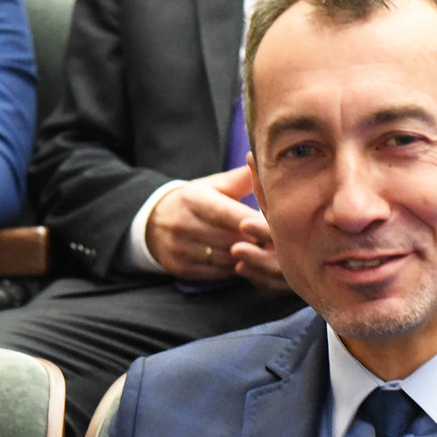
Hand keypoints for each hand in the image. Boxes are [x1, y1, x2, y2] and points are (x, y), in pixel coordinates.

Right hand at [145, 167, 285, 290]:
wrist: (153, 222)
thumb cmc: (194, 201)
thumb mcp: (213, 185)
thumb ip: (242, 178)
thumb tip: (268, 164)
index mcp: (194, 199)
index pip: (230, 214)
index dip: (256, 222)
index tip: (279, 226)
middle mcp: (184, 224)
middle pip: (232, 238)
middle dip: (258, 241)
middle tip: (282, 243)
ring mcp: (180, 248)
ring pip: (227, 258)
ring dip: (249, 257)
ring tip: (268, 253)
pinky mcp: (181, 268)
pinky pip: (217, 273)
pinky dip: (235, 269)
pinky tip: (246, 261)